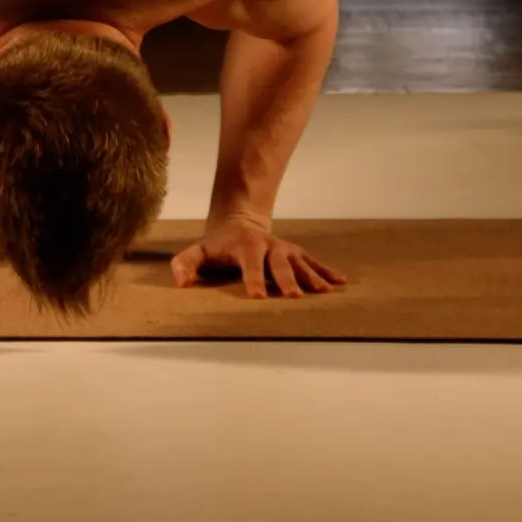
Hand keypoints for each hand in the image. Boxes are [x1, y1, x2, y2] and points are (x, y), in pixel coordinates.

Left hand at [170, 217, 346, 299]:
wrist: (239, 223)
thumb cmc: (218, 246)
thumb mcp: (199, 252)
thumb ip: (186, 264)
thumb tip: (181, 282)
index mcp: (245, 248)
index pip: (250, 266)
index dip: (253, 280)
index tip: (257, 297)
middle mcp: (269, 247)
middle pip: (279, 265)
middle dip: (286, 280)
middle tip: (293, 297)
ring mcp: (284, 249)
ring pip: (300, 263)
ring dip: (312, 277)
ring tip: (324, 292)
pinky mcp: (295, 252)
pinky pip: (313, 261)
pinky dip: (327, 271)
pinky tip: (340, 282)